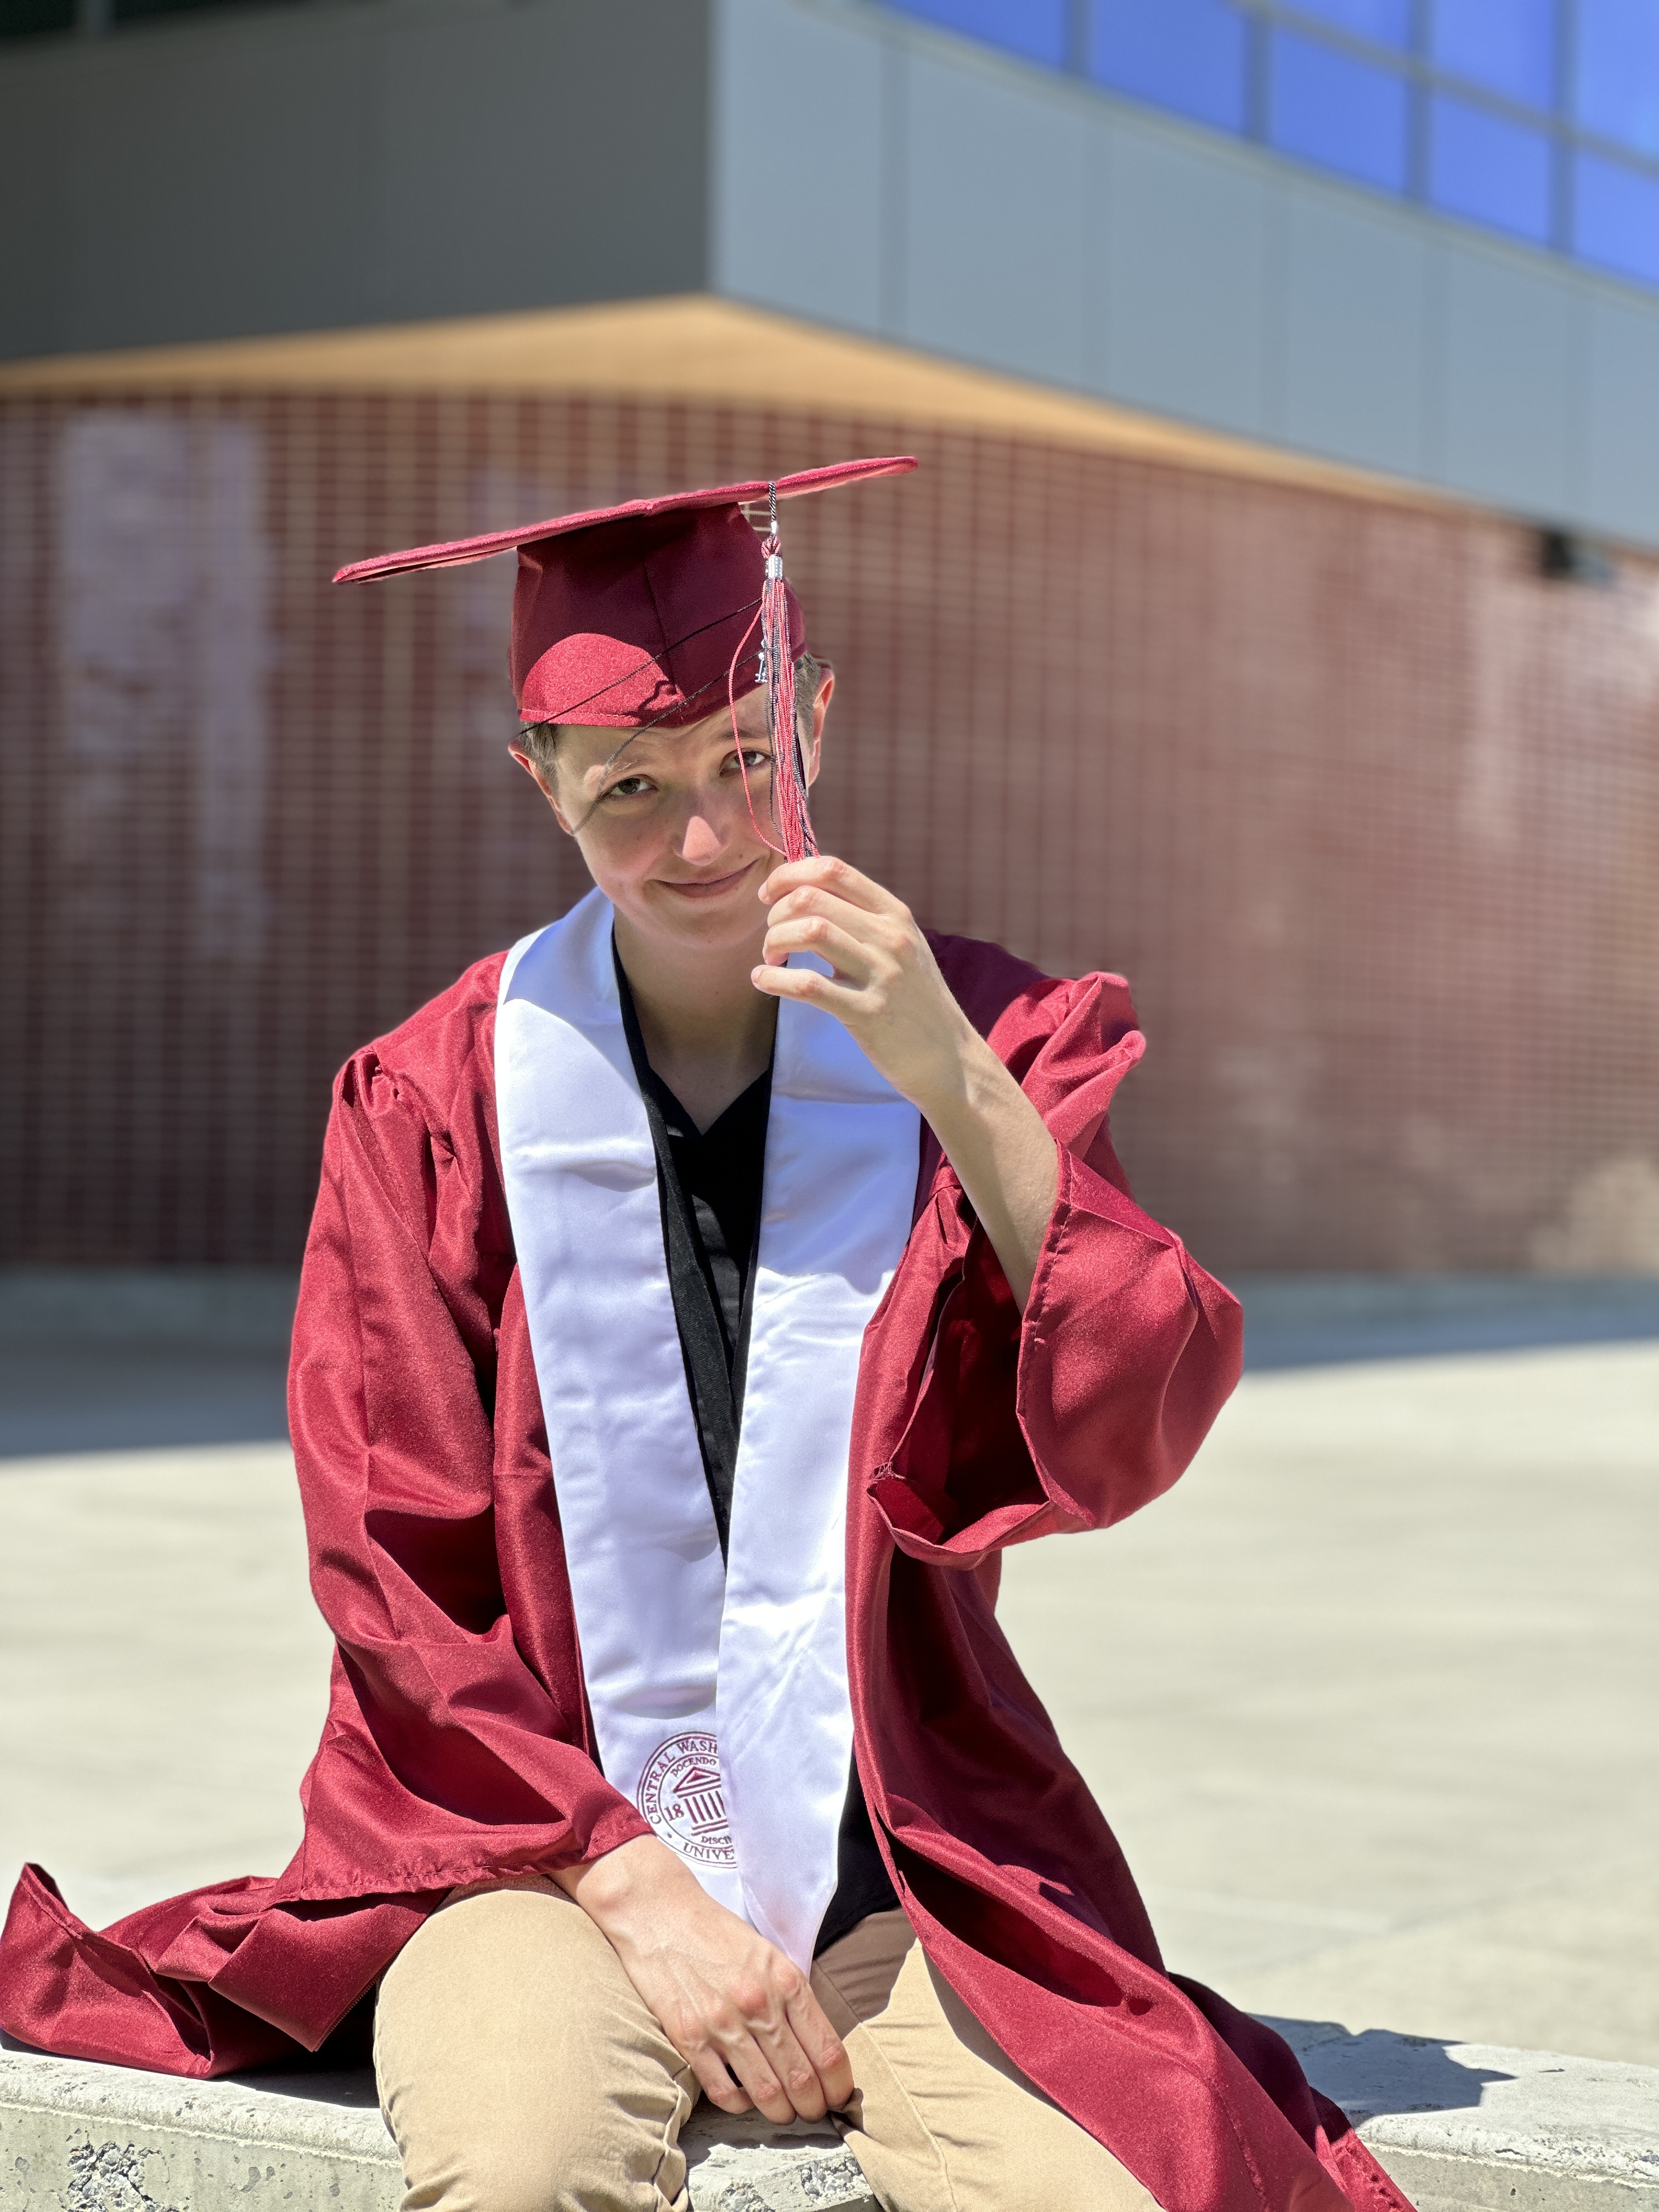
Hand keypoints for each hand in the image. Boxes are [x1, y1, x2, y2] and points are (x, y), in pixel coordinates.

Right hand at [555, 1836, 853, 2122]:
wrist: (660, 1913)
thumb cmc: (716, 1933)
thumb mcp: (767, 1954)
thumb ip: (791, 1996)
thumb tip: (814, 2045)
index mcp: (786, 1980)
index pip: (827, 2049)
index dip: (839, 2084)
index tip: (839, 2096)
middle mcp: (759, 2004)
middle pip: (801, 2078)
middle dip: (814, 2106)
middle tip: (814, 2113)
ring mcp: (723, 2023)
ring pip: (767, 2092)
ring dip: (781, 2113)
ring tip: (784, 2114)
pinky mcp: (689, 2037)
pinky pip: (724, 2092)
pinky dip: (740, 2105)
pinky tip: (744, 2099)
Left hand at [756, 856, 976, 1110]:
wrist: (950, 1059)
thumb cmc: (915, 1001)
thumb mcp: (902, 947)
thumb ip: (863, 920)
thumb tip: (806, 894)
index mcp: (895, 914)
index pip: (833, 870)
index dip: (789, 875)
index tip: (769, 894)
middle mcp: (890, 937)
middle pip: (812, 898)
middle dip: (776, 913)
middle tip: (773, 939)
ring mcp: (881, 974)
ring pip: (809, 931)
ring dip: (774, 941)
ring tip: (771, 959)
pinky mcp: (867, 1013)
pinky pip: (808, 985)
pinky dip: (774, 979)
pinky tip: (763, 980)